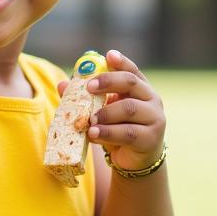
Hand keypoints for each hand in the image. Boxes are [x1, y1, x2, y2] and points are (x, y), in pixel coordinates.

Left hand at [58, 48, 165, 174]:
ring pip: (128, 109)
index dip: (121, 62)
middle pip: (131, 83)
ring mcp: (154, 119)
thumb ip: (84, 98)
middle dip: (108, 82)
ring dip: (105, 113)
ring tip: (89, 120)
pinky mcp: (150, 139)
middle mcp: (152, 100)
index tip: (108, 55)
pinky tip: (92, 134)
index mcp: (140, 89)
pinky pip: (127, 132)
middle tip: (88, 86)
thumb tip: (62, 85)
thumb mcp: (101, 112)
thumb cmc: (117, 129)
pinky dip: (107, 132)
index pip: (132, 70)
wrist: (133, 160)